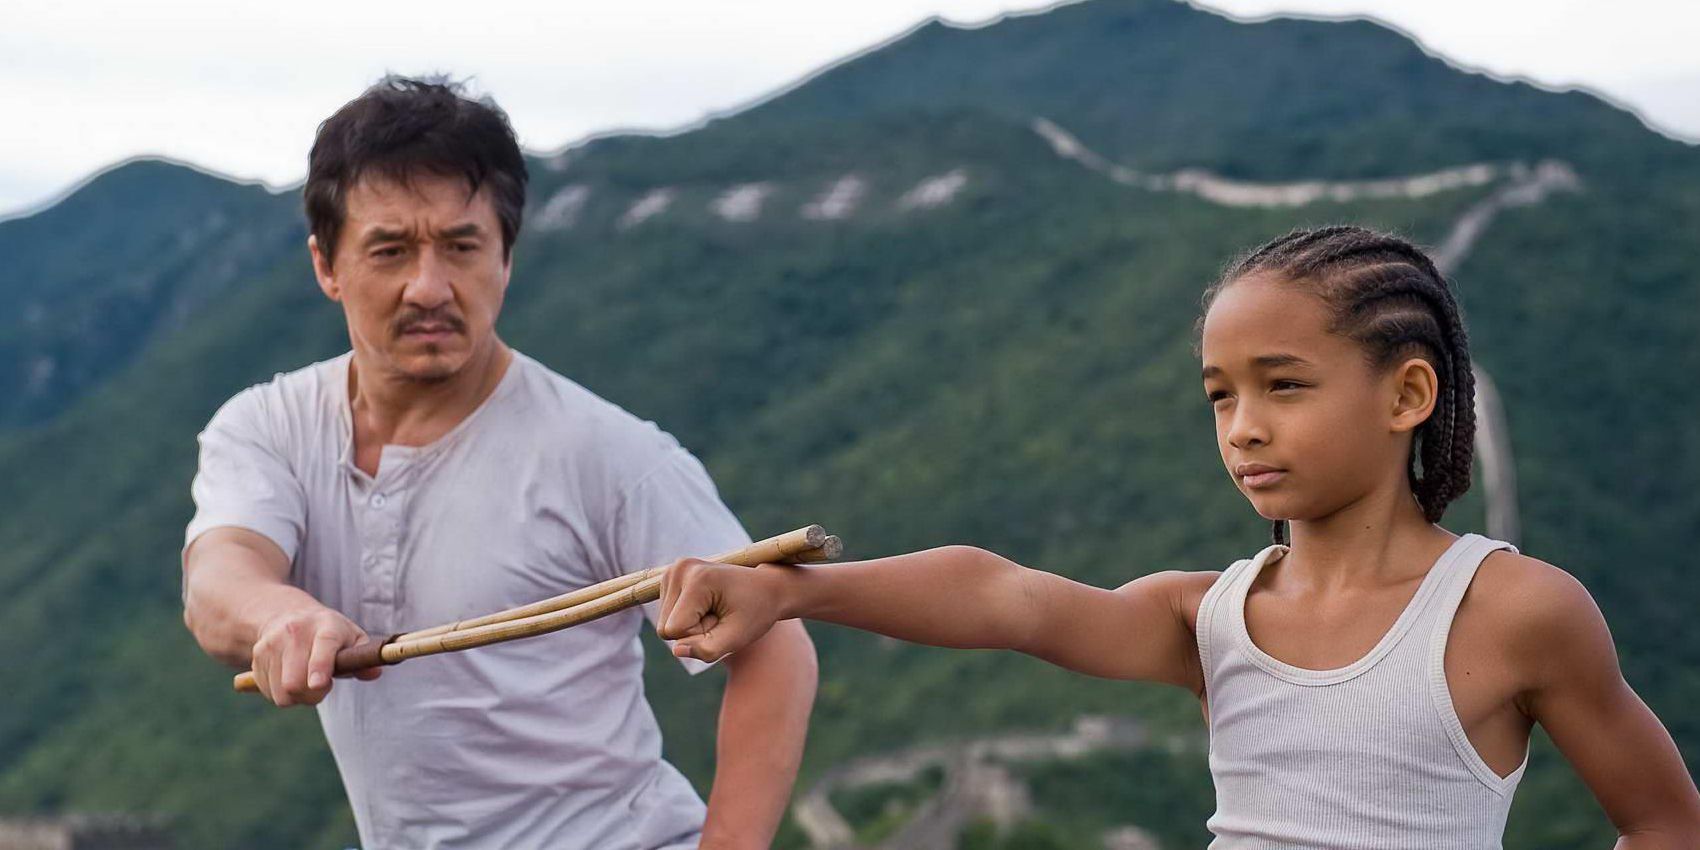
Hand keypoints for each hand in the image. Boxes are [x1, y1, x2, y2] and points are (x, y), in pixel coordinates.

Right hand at [249, 605, 380, 706]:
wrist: (287, 615)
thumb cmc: (330, 634)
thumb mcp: (352, 639)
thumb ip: (364, 659)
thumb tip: (374, 672)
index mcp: (326, 626)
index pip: (323, 646)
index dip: (319, 667)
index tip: (319, 684)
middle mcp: (295, 631)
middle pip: (295, 681)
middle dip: (311, 696)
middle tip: (321, 688)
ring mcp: (272, 643)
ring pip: (280, 692)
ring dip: (296, 697)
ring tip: (305, 682)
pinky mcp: (257, 655)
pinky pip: (267, 691)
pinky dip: (280, 693)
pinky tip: (288, 677)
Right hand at [658, 558, 789, 661]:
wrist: (767, 587)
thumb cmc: (756, 612)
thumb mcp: (737, 637)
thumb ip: (707, 649)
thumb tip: (676, 651)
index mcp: (697, 578)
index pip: (675, 630)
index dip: (699, 636)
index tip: (724, 620)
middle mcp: (680, 568)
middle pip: (665, 627)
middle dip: (693, 631)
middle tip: (721, 617)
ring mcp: (673, 570)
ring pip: (664, 624)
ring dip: (690, 625)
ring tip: (716, 610)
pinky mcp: (671, 577)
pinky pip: (667, 616)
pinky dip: (687, 618)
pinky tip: (707, 606)